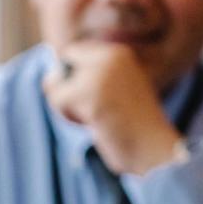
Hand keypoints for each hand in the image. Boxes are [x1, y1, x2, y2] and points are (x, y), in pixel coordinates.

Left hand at [42, 41, 182, 175]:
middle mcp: (109, 57)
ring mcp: (99, 74)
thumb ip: (87, 79)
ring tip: (96, 119)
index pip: (73, 54)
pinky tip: (93, 125)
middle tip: (95, 111)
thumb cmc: (133, 127)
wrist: (154, 149)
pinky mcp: (90, 94)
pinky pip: (57, 101)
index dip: (73, 79)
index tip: (95, 98)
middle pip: (61, 69)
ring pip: (55, 86)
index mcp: (118, 54)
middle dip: (67, 93)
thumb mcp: (112, 93)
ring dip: (67, 108)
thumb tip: (47, 79)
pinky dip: (68, 117)